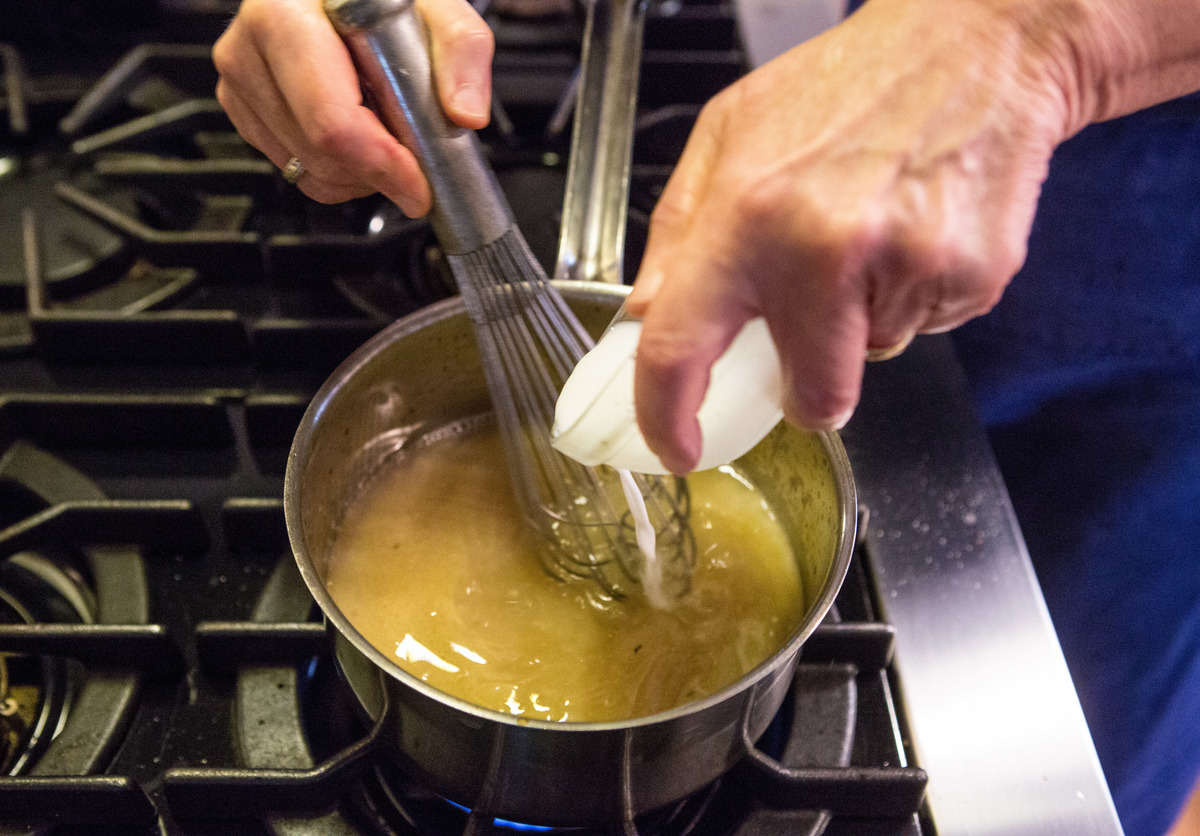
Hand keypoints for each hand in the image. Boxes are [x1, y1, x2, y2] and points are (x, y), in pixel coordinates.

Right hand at [213, 0, 493, 213]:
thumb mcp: (435, 5)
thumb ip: (461, 49)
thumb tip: (465, 112)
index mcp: (285, 11)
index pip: (330, 118)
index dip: (382, 162)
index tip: (419, 183)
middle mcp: (251, 45)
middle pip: (320, 153)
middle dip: (376, 170)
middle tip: (411, 150)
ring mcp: (241, 80)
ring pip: (308, 171)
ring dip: (360, 172)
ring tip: (382, 124)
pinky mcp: (244, 109)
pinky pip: (298, 172)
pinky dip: (338, 170)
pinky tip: (358, 130)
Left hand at [622, 0, 1075, 473]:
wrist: (978, 46)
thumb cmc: (848, 86)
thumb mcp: (729, 134)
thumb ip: (678, 233)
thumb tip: (647, 315)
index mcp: (747, 214)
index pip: (680, 347)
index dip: (667, 417)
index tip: (675, 445)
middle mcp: (824, 247)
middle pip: (813, 396)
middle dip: (810, 385)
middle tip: (818, 320)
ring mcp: (906, 265)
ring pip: (873, 361)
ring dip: (864, 323)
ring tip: (875, 237)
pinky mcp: (973, 275)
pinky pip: (927, 329)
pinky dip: (915, 298)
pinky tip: (916, 233)